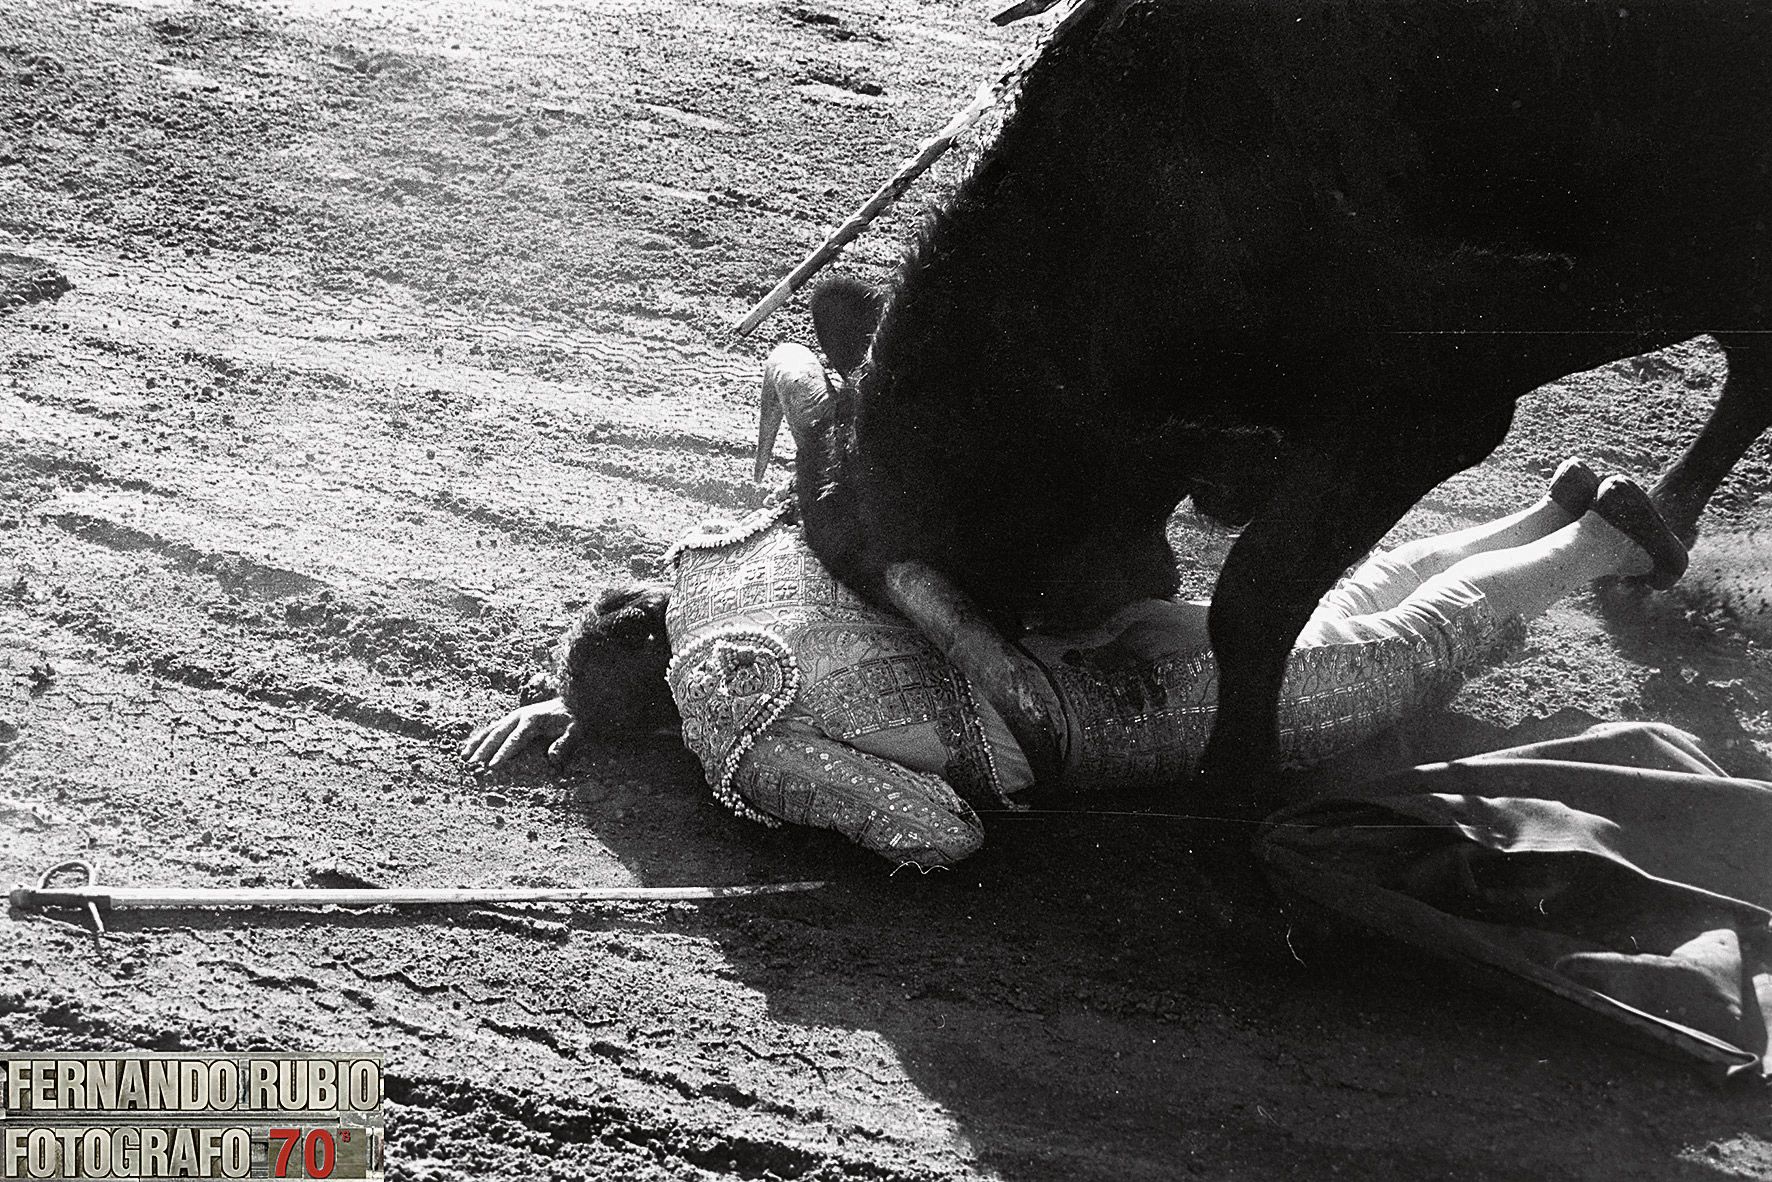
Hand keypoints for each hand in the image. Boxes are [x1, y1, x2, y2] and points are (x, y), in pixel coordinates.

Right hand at [459, 697, 580, 769]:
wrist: (571, 702)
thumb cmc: (572, 721)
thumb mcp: (575, 731)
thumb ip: (565, 744)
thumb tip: (552, 758)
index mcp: (533, 720)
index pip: (515, 739)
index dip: (503, 753)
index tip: (492, 766)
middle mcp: (519, 716)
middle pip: (498, 734)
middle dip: (484, 750)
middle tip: (473, 765)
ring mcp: (513, 716)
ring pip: (490, 730)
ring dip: (477, 743)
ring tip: (463, 757)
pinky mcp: (510, 718)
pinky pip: (491, 728)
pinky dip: (479, 738)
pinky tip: (468, 748)